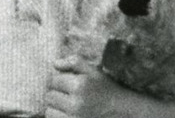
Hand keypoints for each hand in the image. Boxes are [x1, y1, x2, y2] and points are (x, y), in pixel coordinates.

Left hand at [43, 57, 174, 117]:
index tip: (68, 84)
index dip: (60, 81)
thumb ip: (74, 63)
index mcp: (80, 85)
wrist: (125, 113)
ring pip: (49, 110)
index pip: (53, 80)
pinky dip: (60, 117)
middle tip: (70, 96)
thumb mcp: (96, 73)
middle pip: (49, 95)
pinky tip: (71, 114)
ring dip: (56, 108)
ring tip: (70, 106)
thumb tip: (54, 63)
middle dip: (57, 94)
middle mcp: (76, 103)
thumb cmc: (110, 91)